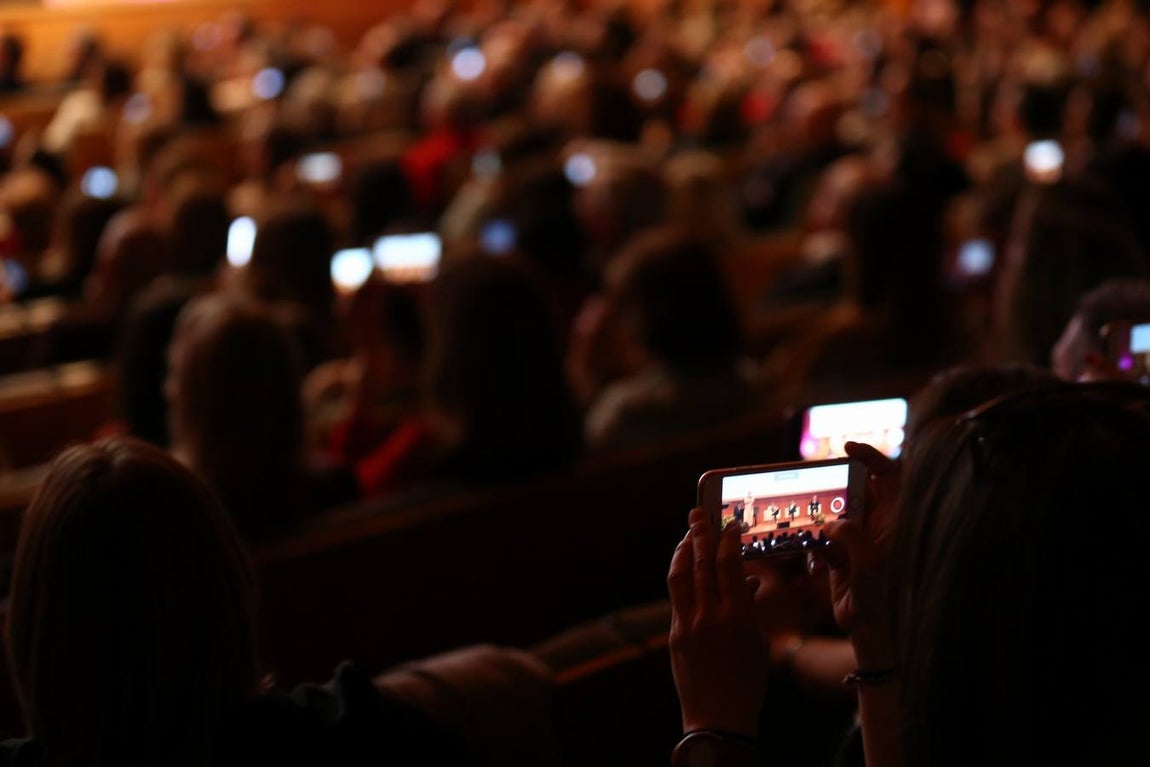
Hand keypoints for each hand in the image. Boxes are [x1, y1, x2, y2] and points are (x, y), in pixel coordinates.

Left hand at [668, 507, 766, 737]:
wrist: (719, 718)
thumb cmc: (748, 682)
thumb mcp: (757, 641)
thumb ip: (748, 607)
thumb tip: (742, 580)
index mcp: (738, 617)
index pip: (729, 566)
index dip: (728, 540)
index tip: (730, 524)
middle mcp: (710, 616)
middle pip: (702, 564)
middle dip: (701, 535)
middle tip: (699, 515)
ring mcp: (688, 625)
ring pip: (681, 576)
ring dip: (684, 551)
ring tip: (687, 534)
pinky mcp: (675, 635)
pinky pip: (676, 597)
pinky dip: (681, 577)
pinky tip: (685, 568)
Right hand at [809, 442, 898, 668]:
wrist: (871, 629)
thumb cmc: (883, 596)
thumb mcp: (870, 561)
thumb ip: (851, 535)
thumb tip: (833, 524)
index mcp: (893, 520)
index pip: (888, 476)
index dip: (871, 457)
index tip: (847, 448)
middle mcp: (876, 525)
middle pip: (855, 492)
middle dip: (834, 491)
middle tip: (816, 489)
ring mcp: (857, 540)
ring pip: (833, 515)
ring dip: (820, 524)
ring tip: (813, 533)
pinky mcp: (838, 556)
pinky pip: (821, 541)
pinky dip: (815, 551)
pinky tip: (819, 568)